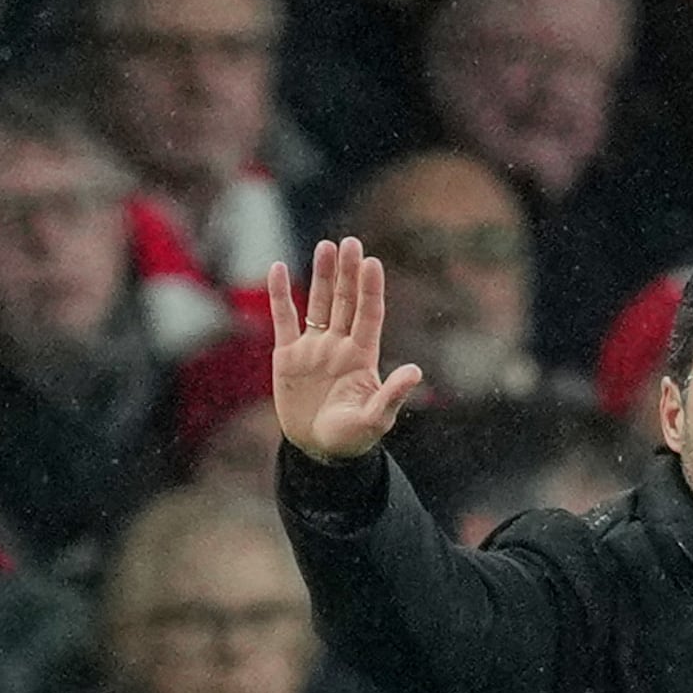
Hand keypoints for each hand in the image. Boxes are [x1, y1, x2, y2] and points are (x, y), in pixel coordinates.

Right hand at [264, 236, 424, 463]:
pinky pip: (283, 318)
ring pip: (317, 303)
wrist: (319, 450)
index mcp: (363, 357)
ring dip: (320, 276)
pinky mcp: (288, 355)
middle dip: (347, 273)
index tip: (372, 262)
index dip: (370, 289)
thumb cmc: (352, 438)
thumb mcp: (375, 420)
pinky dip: (279, 294)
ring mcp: (314, 347)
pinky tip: (277, 268)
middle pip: (344, 301)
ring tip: (325, 246)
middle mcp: (340, 345)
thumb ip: (392, 395)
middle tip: (350, 242)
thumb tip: (415, 371)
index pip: (368, 315)